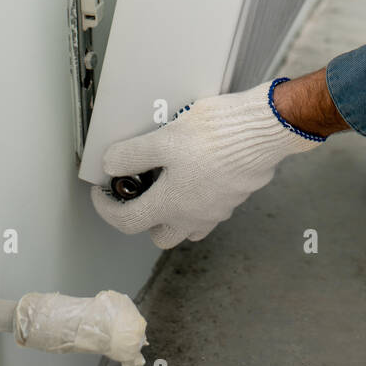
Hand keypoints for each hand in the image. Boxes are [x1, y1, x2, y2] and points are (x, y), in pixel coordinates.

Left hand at [90, 80, 321, 249]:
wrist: (265, 130)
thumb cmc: (214, 135)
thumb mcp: (165, 138)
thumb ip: (134, 155)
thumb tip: (110, 165)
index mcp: (171, 205)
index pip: (127, 222)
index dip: (106, 209)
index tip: (101, 193)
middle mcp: (194, 216)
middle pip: (161, 235)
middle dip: (146, 218)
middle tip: (141, 189)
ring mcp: (219, 209)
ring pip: (190, 225)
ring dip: (176, 212)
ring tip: (172, 180)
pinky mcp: (237, 196)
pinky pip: (212, 208)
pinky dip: (200, 197)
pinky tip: (201, 169)